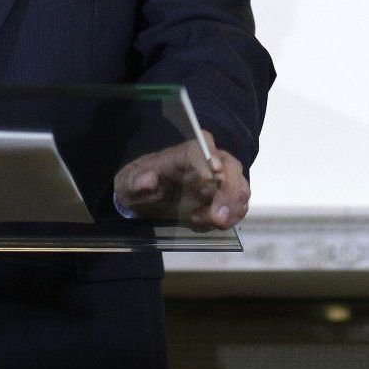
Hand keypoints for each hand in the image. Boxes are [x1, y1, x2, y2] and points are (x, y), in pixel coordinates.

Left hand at [112, 131, 250, 230]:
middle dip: (229, 192)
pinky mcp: (226, 195)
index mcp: (185, 151)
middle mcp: (209, 159)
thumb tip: (147, 179)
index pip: (203, 148)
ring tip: (201, 220)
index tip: (215, 170)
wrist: (147, 196)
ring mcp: (221, 178)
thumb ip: (135, 180)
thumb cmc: (139, 184)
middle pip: (231, 168)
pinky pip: (239, 205)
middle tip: (218, 218)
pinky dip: (229, 217)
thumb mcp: (128, 183)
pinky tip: (202, 220)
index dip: (211, 158)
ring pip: (240, 187)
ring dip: (230, 209)